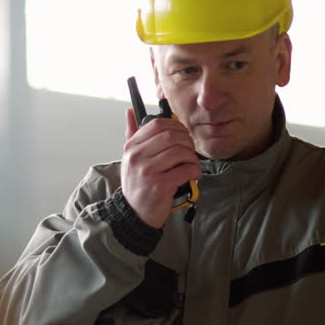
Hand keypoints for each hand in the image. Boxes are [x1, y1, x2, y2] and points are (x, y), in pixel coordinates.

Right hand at [120, 108, 200, 227]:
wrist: (134, 213)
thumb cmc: (137, 184)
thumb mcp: (129, 158)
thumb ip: (131, 134)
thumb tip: (130, 111)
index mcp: (131, 147)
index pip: (157, 124)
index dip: (175, 125)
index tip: (182, 134)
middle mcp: (137, 157)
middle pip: (171, 136)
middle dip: (187, 141)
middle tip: (189, 150)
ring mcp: (148, 171)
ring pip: (180, 152)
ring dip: (192, 157)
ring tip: (190, 163)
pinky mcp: (160, 186)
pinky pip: (186, 170)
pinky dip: (194, 170)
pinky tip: (192, 174)